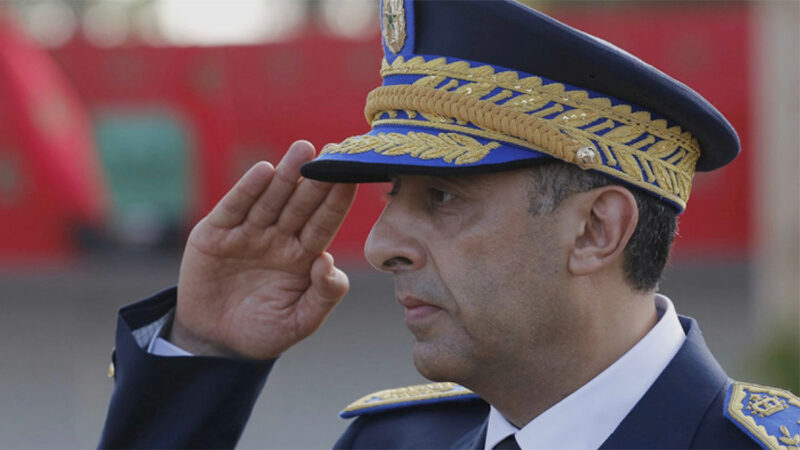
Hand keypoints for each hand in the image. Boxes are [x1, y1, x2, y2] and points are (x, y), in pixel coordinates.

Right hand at [171, 140, 356, 358]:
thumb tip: (328, 261)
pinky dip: (247, 190)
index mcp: (302, 256)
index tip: (353, 175)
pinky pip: (235, 208)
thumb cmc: (263, 332)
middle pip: (301, 203)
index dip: (337, 200)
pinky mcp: (216, 234)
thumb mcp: (300, 322)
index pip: (324, 222)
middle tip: (333, 150)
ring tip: (303, 149)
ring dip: (286, 174)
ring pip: (271, 199)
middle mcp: (278, 238)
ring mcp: (247, 233)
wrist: (214, 343)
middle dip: (316, 178)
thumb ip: (323, 296)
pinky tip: (264, 171)